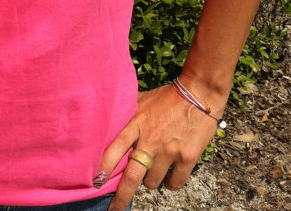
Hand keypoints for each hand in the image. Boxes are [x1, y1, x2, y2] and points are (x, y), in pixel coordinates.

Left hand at [97, 85, 221, 210]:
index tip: (94, 182)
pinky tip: (170, 175)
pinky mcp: (187, 157)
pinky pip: (174, 183)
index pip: (114, 149)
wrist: (198, 94)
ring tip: (153, 170)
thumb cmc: (167, 97)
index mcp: (136, 123)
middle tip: (114, 209)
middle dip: (122, 196)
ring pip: (152, 182)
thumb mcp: (142, 100)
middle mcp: (150, 140)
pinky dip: (170, 184)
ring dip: (150, 182)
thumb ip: (127, 113)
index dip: (103, 167)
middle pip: (131, 175)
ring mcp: (168, 150)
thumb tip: (108, 117)